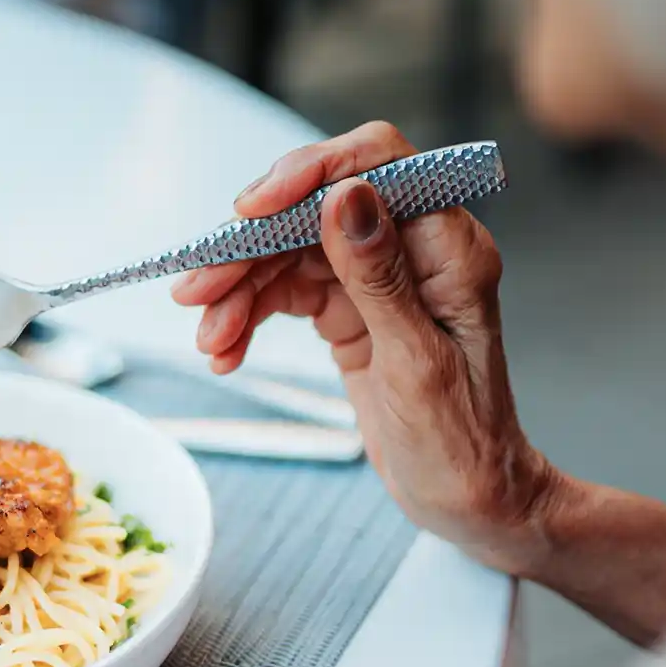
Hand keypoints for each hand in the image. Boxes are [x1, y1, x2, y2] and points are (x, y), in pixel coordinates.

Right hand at [172, 121, 563, 573]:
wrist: (468, 501)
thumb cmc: (462, 444)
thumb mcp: (417, 365)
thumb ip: (380, 278)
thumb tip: (346, 197)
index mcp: (450, 248)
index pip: (380, 165)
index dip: (312, 172)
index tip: (252, 208)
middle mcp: (414, 249)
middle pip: (317, 210)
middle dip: (252, 246)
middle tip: (197, 288)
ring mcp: (378, 278)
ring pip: (291, 252)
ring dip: (239, 290)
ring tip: (208, 339)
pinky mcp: (350, 309)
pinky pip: (286, 293)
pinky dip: (249, 317)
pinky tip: (226, 351)